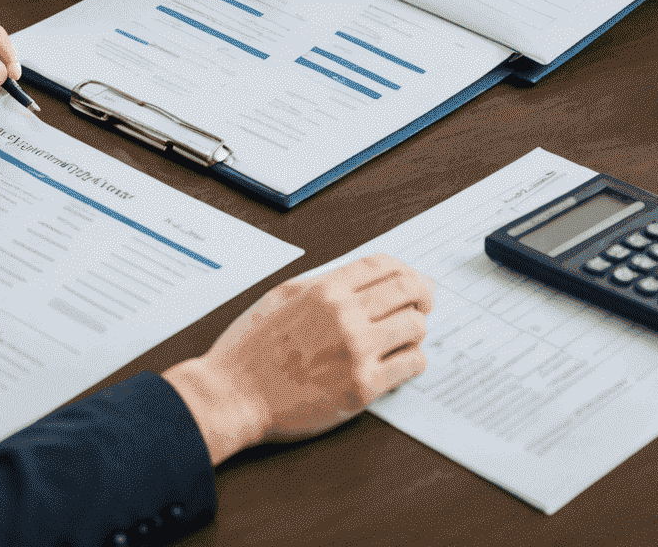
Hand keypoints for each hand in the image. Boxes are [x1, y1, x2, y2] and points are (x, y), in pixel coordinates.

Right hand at [161, 255, 433, 465]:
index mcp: (324, 289)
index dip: (405, 270)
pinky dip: (412, 362)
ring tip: (404, 338)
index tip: (411, 280)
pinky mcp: (362, 388)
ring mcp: (356, 351)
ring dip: (415, 330)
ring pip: (415, 327)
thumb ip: (322, 284)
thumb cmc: (251, 348)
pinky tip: (400, 364)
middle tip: (424, 305)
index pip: (382, 265)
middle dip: (423, 295)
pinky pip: (410, 366)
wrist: (234, 393)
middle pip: (408, 290)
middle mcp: (345, 314)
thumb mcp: (282, 296)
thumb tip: (358, 280)